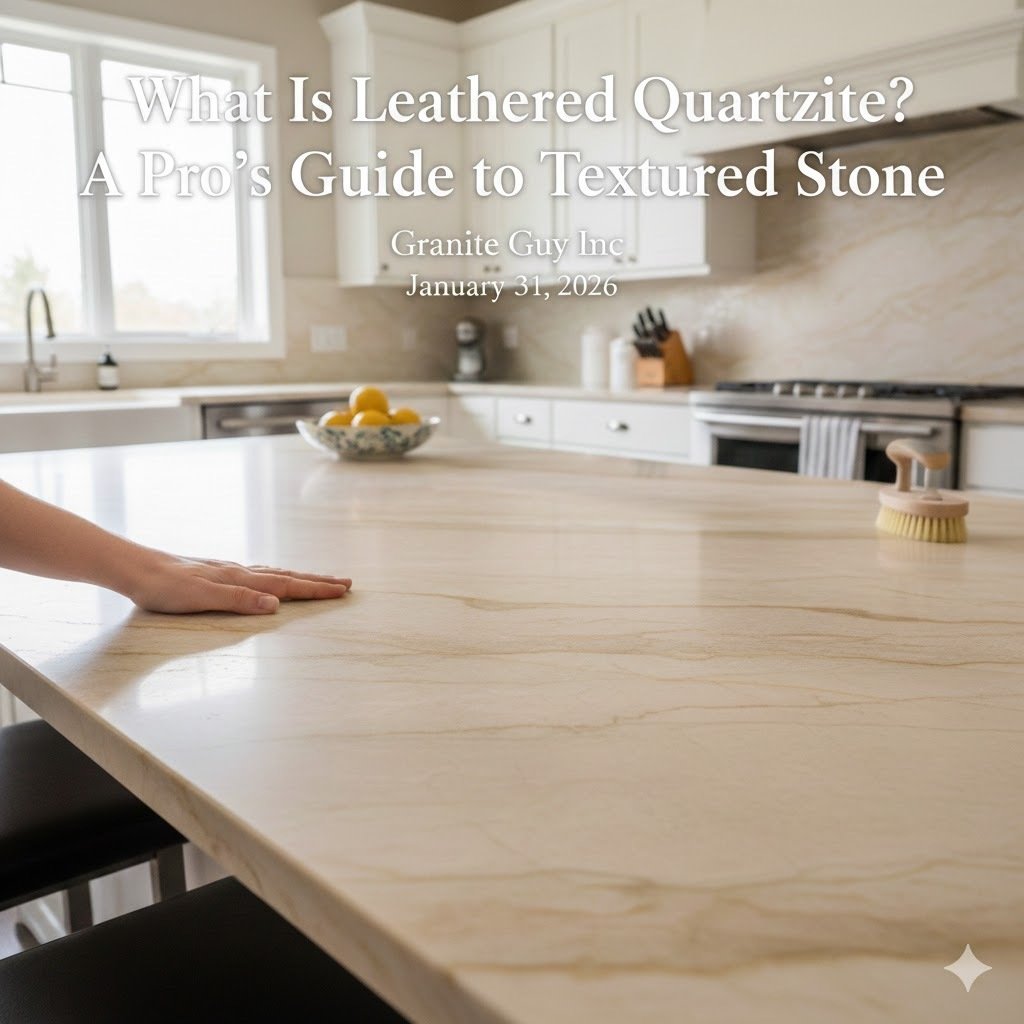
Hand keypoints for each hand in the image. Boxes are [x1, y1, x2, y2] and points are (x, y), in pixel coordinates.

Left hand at [122, 552, 350, 614]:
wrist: (137, 569)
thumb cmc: (165, 588)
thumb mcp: (201, 597)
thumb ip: (239, 599)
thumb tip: (275, 604)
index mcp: (240, 578)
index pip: (286, 585)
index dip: (316, 589)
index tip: (343, 589)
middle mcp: (240, 572)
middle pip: (287, 576)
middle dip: (318, 581)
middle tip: (346, 583)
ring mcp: (230, 572)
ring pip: (275, 574)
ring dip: (301, 578)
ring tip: (320, 579)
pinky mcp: (219, 574)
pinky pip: (260, 574)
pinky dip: (278, 577)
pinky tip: (274, 579)